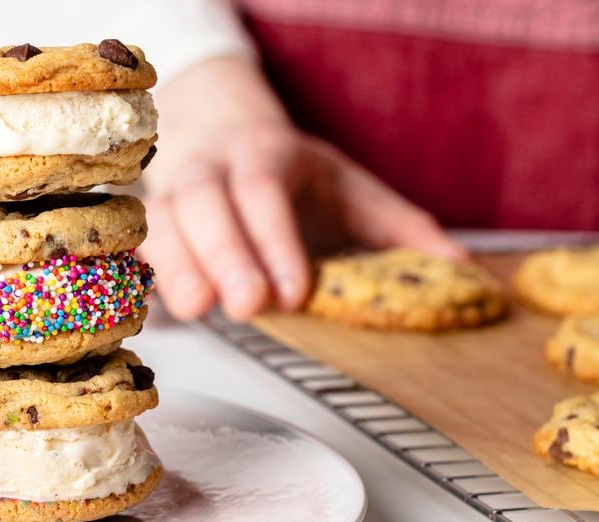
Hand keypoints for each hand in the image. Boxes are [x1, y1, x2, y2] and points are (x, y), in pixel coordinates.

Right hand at [140, 57, 465, 320]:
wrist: (221, 131)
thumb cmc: (291, 174)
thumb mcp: (350, 187)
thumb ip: (398, 226)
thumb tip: (458, 267)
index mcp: (265, 153)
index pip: (263, 192)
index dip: (275, 240)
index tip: (294, 292)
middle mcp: (212, 167)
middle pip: (206, 203)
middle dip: (226, 255)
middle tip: (249, 308)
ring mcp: (172, 189)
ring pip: (163, 220)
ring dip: (178, 266)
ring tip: (198, 312)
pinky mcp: (149, 219)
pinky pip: (139, 240)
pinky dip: (149, 271)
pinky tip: (165, 306)